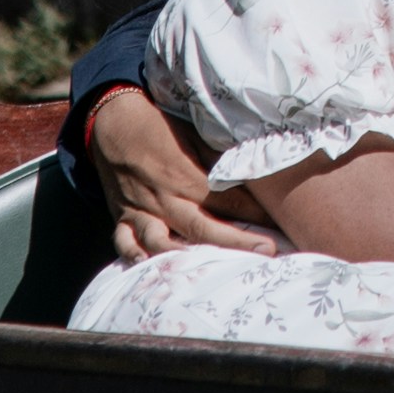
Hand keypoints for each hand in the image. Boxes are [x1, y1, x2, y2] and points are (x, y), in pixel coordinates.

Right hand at [85, 84, 272, 262]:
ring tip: (209, 272)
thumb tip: (252, 168)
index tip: (281, 224)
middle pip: (202, 227)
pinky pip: (124, 242)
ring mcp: (142, 210)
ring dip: (184, 258)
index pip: (228, 199)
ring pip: (161, 241)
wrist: (112, 120)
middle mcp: (165, 197)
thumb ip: (219, 157)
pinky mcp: (123, 216)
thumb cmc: (159, 125)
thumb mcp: (193, 133)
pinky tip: (150, 269)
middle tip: (267, 251)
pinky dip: (134, 257)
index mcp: (186, 174)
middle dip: (236, 242)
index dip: (256, 212)